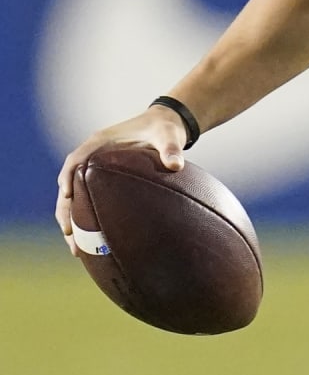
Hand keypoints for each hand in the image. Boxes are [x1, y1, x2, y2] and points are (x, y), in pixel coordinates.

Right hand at [54, 107, 188, 256]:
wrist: (167, 125)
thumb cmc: (164, 128)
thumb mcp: (168, 135)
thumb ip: (171, 148)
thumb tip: (176, 165)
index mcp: (100, 142)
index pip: (75, 159)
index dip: (68, 177)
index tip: (68, 196)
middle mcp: (92, 156)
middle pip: (69, 184)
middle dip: (65, 209)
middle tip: (69, 234)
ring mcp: (95, 169)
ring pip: (74, 197)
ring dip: (72, 220)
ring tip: (77, 249)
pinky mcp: (102, 180)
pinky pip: (87, 200)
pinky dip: (85, 220)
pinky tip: (92, 243)